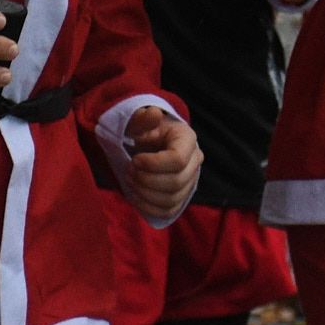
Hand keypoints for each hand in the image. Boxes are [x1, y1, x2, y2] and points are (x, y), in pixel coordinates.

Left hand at [122, 105, 200, 221]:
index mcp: (187, 139)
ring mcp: (191, 180)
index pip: (178, 160)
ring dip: (145, 194)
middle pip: (176, 182)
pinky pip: (169, 210)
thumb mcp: (140, 122)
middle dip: (146, 180)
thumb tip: (153, 113)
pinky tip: (135, 195)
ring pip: (172, 199)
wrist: (150, 142)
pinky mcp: (181, 196)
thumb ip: (142, 119)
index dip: (153, 164)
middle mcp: (195, 160)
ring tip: (131, 181)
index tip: (135, 160)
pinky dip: (148, 207)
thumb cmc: (145, 131)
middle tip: (129, 171)